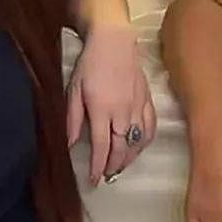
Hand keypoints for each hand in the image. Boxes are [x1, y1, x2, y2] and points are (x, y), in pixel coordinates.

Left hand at [66, 24, 155, 185]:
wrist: (113, 41)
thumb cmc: (89, 64)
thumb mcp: (73, 90)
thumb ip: (73, 119)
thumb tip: (71, 144)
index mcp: (101, 110)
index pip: (102, 146)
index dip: (98, 166)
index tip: (94, 180)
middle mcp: (122, 111)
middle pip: (121, 148)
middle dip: (114, 166)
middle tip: (107, 176)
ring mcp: (137, 106)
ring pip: (137, 140)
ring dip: (129, 157)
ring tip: (121, 166)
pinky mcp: (147, 99)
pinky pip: (150, 127)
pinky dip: (145, 141)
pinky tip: (139, 147)